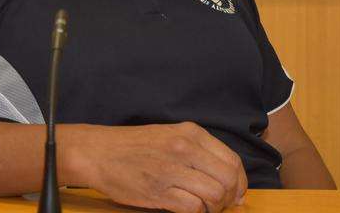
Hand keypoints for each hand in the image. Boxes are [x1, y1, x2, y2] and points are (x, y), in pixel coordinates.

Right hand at [64, 122, 246, 212]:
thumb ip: (199, 152)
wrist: (99, 152)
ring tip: (203, 207)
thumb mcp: (170, 135)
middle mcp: (184, 148)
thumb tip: (230, 179)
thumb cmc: (134, 146)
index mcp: (190, 133)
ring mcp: (171, 169)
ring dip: (214, 207)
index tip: (236, 193)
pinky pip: (193, 208)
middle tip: (221, 204)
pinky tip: (187, 208)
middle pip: (229, 179)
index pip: (232, 161)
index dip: (240, 182)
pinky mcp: (159, 191)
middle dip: (230, 197)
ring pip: (215, 195)